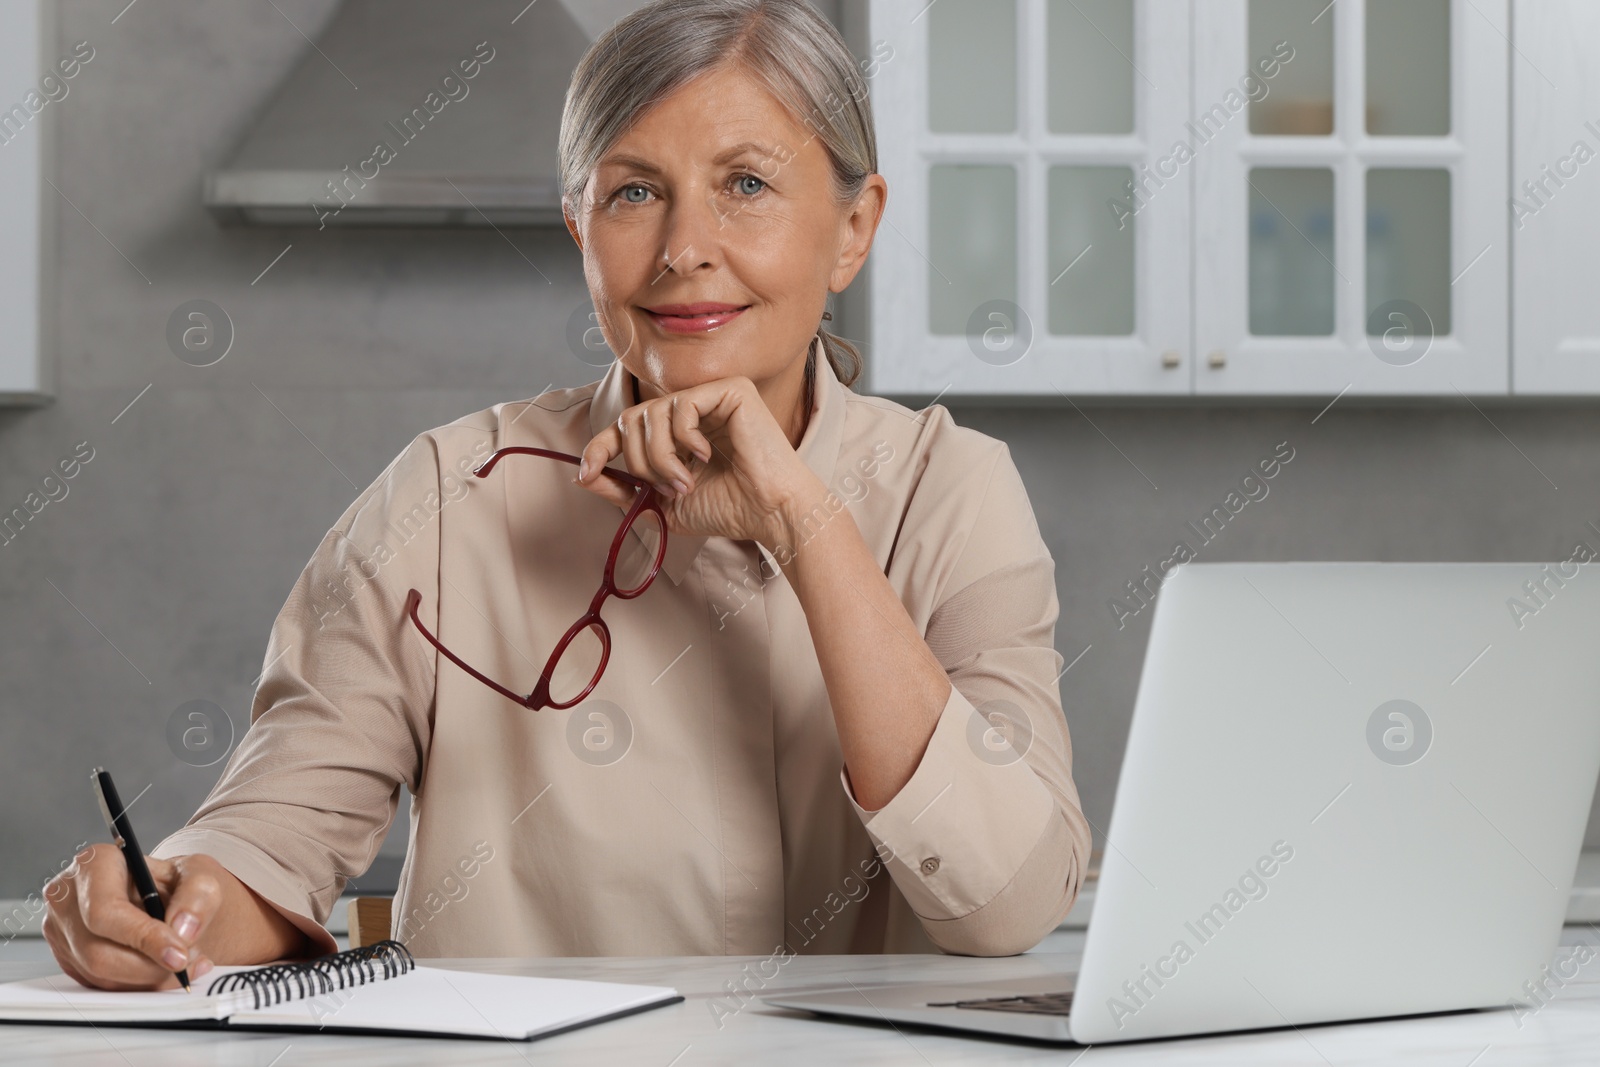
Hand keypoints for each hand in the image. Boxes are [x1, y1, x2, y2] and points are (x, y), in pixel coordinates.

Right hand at [42, 844, 222, 990]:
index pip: (106, 911)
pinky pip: (99, 984)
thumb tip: (182, 930)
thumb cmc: (178, 882)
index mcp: (95, 864)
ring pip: (98, 974)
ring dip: (147, 978)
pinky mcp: (69, 957)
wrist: (170, 899)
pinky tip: (164, 970)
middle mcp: (68, 896)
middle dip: (149, 966)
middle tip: (187, 963)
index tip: (179, 955)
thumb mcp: (200, 873)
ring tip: (184, 965)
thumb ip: (198, 895)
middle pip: (97, 951)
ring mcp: (62, 930)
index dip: (143, 938)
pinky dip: (138, 984)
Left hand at [575, 374, 823, 549]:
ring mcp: (711, 396)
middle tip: (666, 488)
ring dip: (661, 458)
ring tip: (687, 481)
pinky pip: (682, 405)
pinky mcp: (730, 389)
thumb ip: (624, 490)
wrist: (769, 512)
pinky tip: (706, 455)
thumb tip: (583, 475)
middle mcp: (692, 409)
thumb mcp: (663, 505)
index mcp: (677, 432)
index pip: (625, 427)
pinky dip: (686, 439)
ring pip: (652, 413)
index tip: (585, 473)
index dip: (599, 447)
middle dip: (640, 461)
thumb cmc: (728, 508)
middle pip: (632, 419)